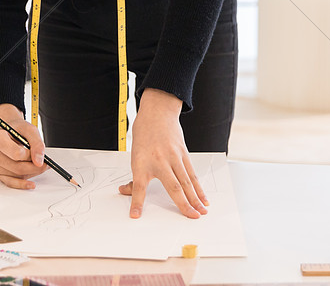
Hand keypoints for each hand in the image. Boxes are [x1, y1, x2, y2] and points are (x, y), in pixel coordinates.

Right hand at [0, 104, 47, 189]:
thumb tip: (39, 161)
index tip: (40, 157)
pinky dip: (22, 184)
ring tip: (40, 167)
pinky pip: (9, 182)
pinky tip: (30, 184)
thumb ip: (36, 143)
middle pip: (16, 167)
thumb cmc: (16, 129)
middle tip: (46, 165)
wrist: (7, 132)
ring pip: (15, 175)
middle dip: (34, 168)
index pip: (16, 153)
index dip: (30, 156)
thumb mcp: (29, 129)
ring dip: (31, 173)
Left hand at [117, 88, 207, 219]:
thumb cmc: (145, 135)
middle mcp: (159, 161)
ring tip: (202, 211)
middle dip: (183, 204)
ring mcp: (173, 157)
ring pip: (187, 181)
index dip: (136, 202)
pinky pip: (192, 174)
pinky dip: (198, 188)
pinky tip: (203, 197)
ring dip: (196, 198)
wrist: (158, 113)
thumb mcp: (135, 156)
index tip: (135, 215)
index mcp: (142, 163)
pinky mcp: (183, 154)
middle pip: (173, 186)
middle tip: (192, 217)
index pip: (138, 186)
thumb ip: (134, 179)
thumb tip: (126, 192)